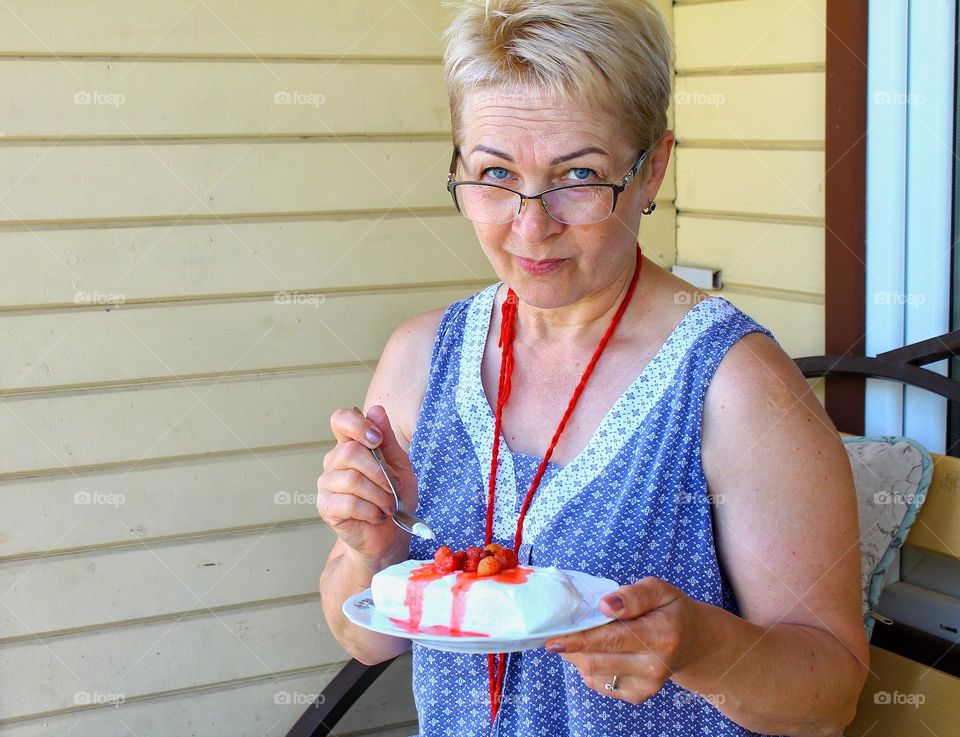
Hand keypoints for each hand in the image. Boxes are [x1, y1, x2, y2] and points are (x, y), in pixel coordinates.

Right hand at [316, 405, 417, 563]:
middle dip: (380, 472)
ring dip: (379, 495)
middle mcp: (334, 462)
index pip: (340, 420)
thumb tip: (376, 409)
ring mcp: (327, 485)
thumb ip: (388, 439)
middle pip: (350, 453)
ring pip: (352, 480)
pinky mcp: (327, 508)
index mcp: (351, 445)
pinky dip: (371, 510)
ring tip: (389, 505)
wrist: (389, 535)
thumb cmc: (395, 497)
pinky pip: (348, 503)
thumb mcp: (400, 465)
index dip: (357, 424)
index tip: (377, 440)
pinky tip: (377, 516)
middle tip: (394, 488)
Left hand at [544, 577, 705, 703]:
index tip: (553, 639)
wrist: (693, 642)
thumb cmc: (671, 610)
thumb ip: (633, 595)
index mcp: (661, 636)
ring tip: (579, 637)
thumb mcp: (659, 589)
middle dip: (570, 648)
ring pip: (593, 674)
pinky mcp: (637, 695)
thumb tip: (604, 606)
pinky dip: (588, 665)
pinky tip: (596, 650)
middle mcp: (654, 667)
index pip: (611, 639)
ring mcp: (646, 686)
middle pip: (597, 661)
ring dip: (577, 656)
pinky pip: (599, 683)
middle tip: (555, 632)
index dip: (579, 639)